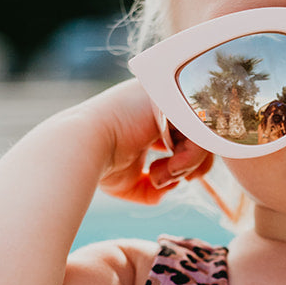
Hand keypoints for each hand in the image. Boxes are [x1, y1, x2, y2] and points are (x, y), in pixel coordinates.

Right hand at [80, 79, 213, 205]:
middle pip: (198, 131)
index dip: (184, 161)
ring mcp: (168, 96)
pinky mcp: (175, 99)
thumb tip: (171, 188)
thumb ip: (153, 184)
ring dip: (189, 164)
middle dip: (192, 164)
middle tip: (174, 180)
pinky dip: (192, 157)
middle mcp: (161, 101)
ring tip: (163, 177)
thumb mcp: (130, 179)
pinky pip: (202, 130)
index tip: (167, 179)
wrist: (84, 144)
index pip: (184, 134)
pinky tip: (171, 168)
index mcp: (149, 115)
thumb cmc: (99, 162)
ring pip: (202, 133)